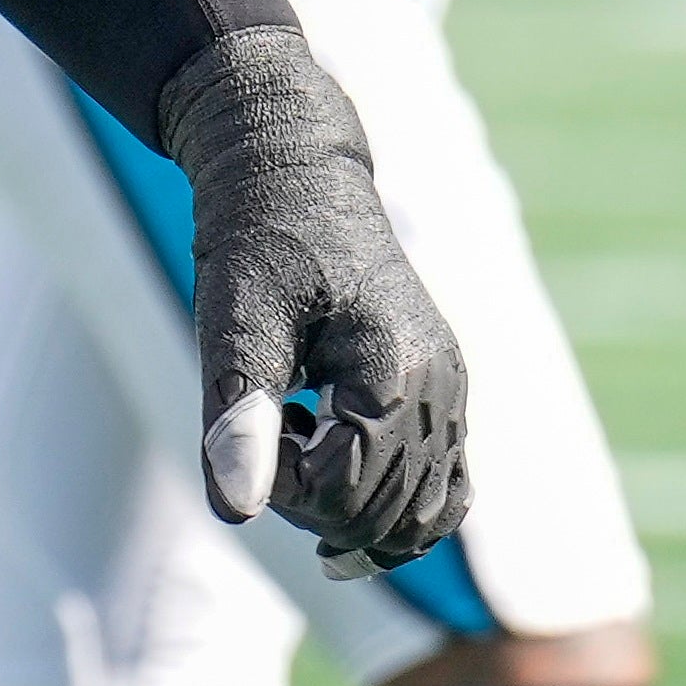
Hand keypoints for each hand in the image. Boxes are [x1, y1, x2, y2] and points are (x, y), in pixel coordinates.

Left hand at [161, 26, 467, 577]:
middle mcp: (441, 386)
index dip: (280, 486)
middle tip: (262, 430)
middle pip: (381, 511)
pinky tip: (334, 475)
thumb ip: (239, 416)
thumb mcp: (233, 321)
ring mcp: (452, 391)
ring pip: (421, 512)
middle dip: (308, 500)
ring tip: (294, 443)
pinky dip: (395, 506)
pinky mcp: (444, 391)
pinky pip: (444, 484)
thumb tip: (234, 512)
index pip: (345, 492)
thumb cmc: (258, 240)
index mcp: (395, 369)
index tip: (245, 426)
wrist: (296, 173)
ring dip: (348, 508)